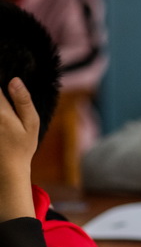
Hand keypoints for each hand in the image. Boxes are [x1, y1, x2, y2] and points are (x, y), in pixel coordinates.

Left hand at [0, 78, 40, 220]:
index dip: (0, 77)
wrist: (6, 169)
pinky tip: (2, 122)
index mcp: (1, 112)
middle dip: (0, 97)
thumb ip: (23, 102)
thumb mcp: (31, 125)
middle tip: (7, 106)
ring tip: (6, 119)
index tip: (5, 78)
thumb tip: (14, 79)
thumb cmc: (21, 147)